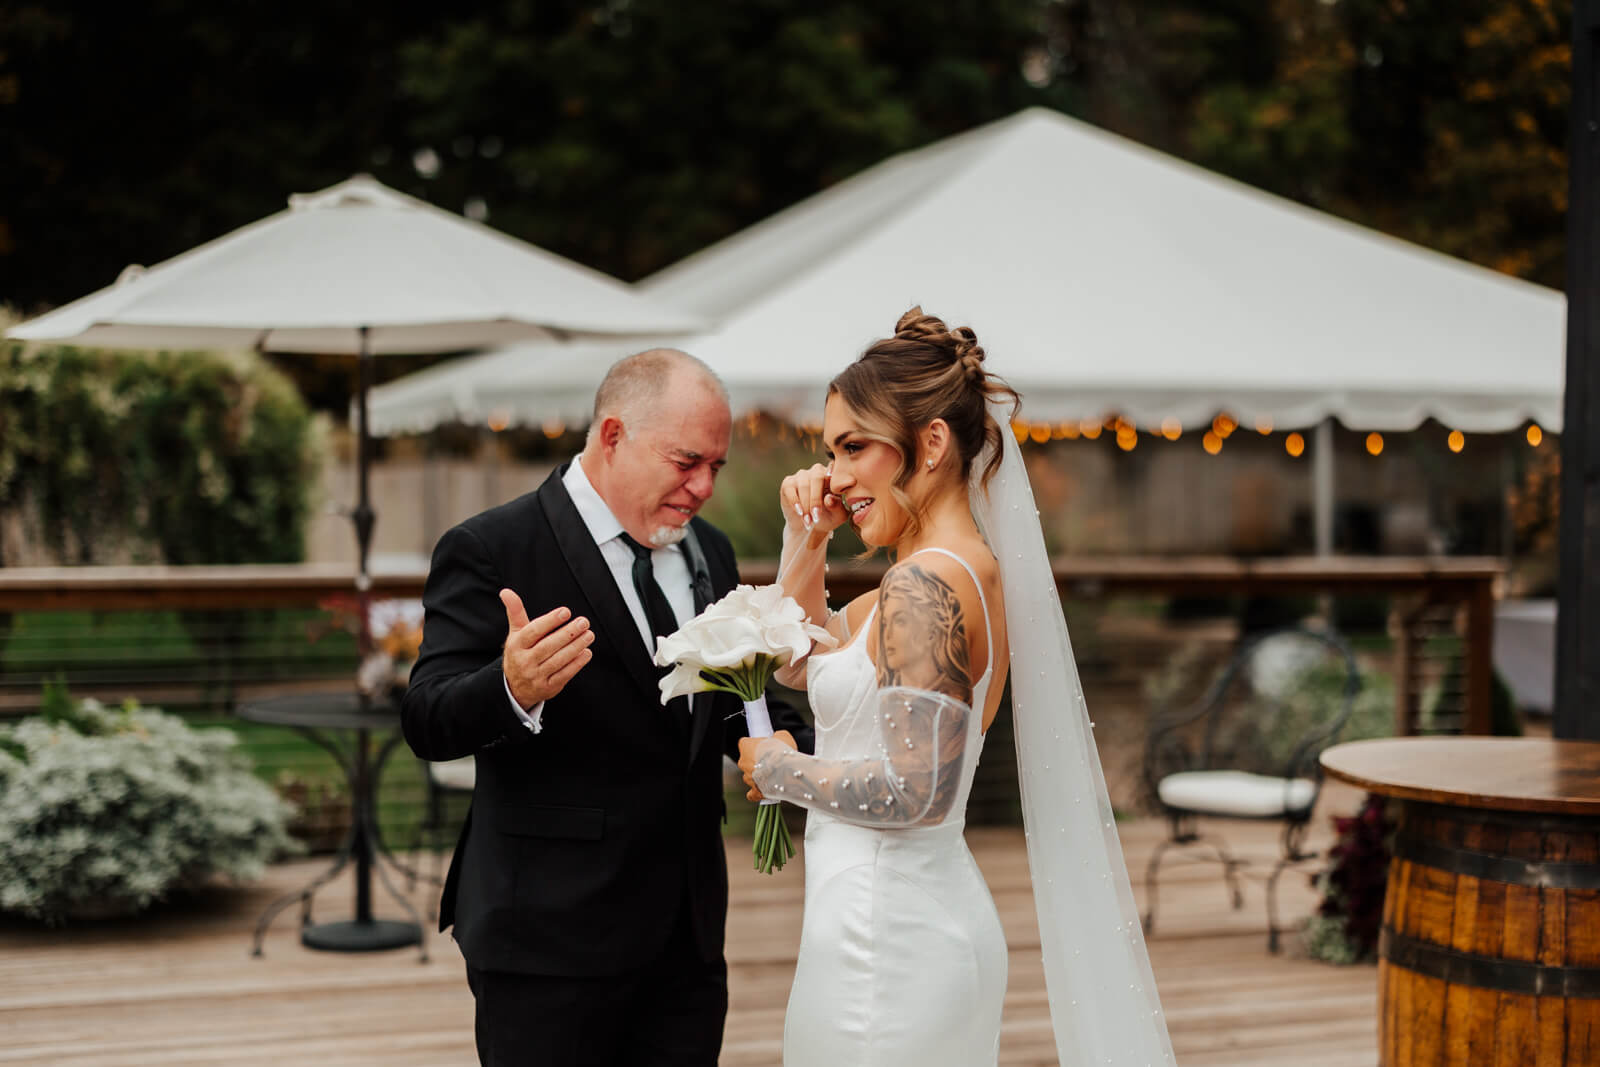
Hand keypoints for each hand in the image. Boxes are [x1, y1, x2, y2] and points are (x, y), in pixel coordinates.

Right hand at [500, 589, 594, 708]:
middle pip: (548, 646)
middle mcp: (524, 661)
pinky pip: (564, 675)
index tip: (566, 612)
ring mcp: (535, 676)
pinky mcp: (547, 688)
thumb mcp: (516, 633)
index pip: (533, 631)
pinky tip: (586, 653)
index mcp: (516, 645)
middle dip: (568, 633)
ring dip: (575, 647)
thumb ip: (515, 612)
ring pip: (558, 660)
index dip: (550, 621)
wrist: (515, 687)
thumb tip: (506, 591)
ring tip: (589, 635)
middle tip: (583, 622)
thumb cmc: (520, 652)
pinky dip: (576, 664)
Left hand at [737, 729, 795, 801]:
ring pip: (750, 776)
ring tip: (774, 775)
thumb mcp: (783, 736)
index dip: (756, 745)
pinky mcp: (754, 790)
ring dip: (760, 776)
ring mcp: (747, 777)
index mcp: (746, 746)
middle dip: (758, 761)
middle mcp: (743, 762)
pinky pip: (752, 793)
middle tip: (772, 761)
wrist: (787, 771)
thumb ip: (777, 736)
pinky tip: (763, 791)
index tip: (766, 747)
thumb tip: (778, 738)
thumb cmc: (782, 752)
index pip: (746, 743)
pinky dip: (757, 792)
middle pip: (747, 760)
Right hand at [780, 463, 846, 542]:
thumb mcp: (837, 516)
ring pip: (803, 485)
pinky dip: (794, 502)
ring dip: (806, 505)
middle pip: (817, 478)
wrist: (810, 525)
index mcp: (833, 475)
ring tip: (808, 521)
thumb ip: (837, 506)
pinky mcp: (788, 483)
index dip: (831, 485)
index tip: (832, 498)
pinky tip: (799, 512)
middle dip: (816, 500)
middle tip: (816, 518)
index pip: (833, 473)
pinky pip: (790, 489)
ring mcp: (801, 475)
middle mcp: (817, 471)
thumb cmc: (828, 517)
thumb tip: (828, 498)